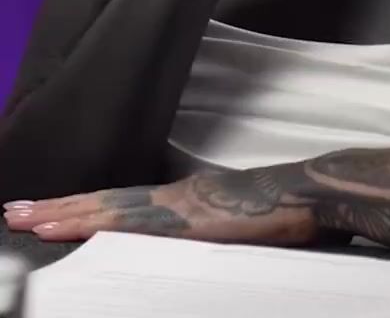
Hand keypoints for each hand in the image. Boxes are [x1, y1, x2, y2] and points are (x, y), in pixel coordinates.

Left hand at [2, 169, 317, 243]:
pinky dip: (101, 225)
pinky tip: (78, 231)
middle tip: (12, 211)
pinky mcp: (191, 221)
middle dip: (57, 209)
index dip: (80, 207)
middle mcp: (174, 198)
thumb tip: (194, 242)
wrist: (315, 192)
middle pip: (104, 203)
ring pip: (110, 210)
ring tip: (26, 218)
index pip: (119, 203)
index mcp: (183, 200)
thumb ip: (208, 232)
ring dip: (65, 215)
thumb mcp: (238, 227)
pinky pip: (136, 224)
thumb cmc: (288, 212)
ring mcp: (180, 208)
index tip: (43, 211)